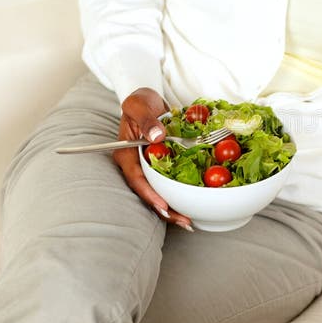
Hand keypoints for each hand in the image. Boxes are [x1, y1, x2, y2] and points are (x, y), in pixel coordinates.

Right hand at [113, 87, 193, 230]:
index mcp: (126, 154)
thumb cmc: (140, 101)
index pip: (136, 179)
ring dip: (175, 207)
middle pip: (149, 192)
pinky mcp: (162, 166)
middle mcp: (137, 165)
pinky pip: (171, 182)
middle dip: (166, 209)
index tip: (163, 205)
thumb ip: (147, 120)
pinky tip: (195, 206)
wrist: (149, 100)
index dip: (149, 194)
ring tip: (190, 222)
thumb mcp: (139, 105)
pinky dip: (181, 194)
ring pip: (160, 192)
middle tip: (184, 222)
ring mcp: (149, 168)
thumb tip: (157, 137)